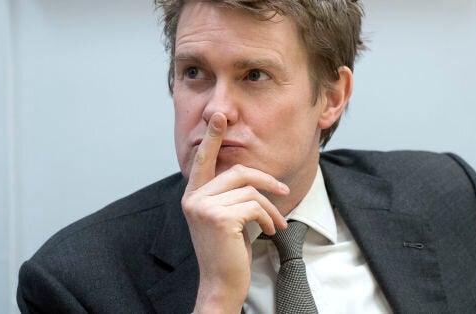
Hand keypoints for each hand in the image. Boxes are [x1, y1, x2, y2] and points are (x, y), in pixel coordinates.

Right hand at [183, 112, 289, 313]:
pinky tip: (270, 231)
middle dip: (266, 181)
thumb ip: (227, 195)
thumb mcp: (224, 218)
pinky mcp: (218, 218)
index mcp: (193, 195)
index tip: (218, 117)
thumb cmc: (226, 252)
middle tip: (282, 191)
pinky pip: (255, 205)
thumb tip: (250, 177)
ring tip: (276, 222)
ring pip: (250, 191)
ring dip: (271, 208)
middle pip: (238, 172)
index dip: (213, 137)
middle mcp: (193, 198)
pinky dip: (269, 217)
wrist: (221, 284)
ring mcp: (203, 207)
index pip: (203, 160)